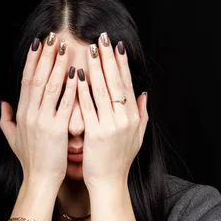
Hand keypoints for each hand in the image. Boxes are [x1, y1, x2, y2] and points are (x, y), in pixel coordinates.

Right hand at [0, 33, 76, 187]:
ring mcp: (43, 121)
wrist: (40, 180)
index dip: (32, 60)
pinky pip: (65, 104)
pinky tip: (77, 72)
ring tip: (65, 46)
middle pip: (36, 78)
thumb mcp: (13, 138)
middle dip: (45, 56)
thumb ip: (5, 120)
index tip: (39, 43)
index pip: (26, 80)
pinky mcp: (57, 130)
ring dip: (57, 65)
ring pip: (50, 87)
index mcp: (21, 114)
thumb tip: (2, 103)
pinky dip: (71, 88)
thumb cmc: (30, 161)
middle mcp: (30, 114)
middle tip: (53, 36)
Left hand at [77, 35, 147, 190]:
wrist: (109, 183)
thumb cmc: (120, 161)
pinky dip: (82, 90)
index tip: (117, 45)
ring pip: (103, 90)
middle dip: (109, 57)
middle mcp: (125, 118)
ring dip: (96, 67)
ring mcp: (111, 125)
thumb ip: (141, 114)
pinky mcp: (96, 134)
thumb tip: (144, 95)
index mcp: (133, 116)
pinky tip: (76, 75)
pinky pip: (88, 107)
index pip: (127, 83)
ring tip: (89, 48)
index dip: (122, 63)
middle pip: (116, 82)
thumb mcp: (137, 137)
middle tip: (103, 37)